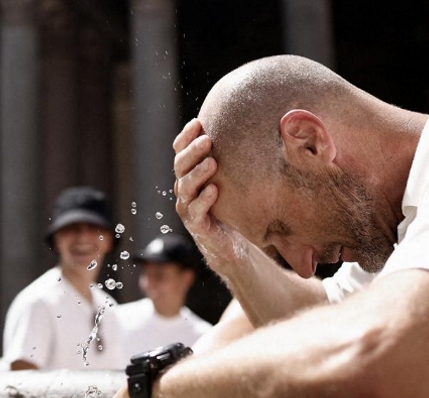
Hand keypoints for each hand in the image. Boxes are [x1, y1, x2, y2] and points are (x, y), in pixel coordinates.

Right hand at [173, 119, 251, 272]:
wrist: (230, 243)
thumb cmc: (230, 206)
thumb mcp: (229, 180)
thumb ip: (229, 159)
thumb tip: (248, 126)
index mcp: (188, 175)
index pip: (180, 151)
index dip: (186, 137)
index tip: (197, 122)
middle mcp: (184, 189)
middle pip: (180, 166)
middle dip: (192, 151)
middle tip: (207, 140)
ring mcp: (188, 208)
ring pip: (186, 187)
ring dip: (198, 173)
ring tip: (212, 162)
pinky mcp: (197, 225)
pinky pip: (196, 211)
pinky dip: (204, 200)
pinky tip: (214, 190)